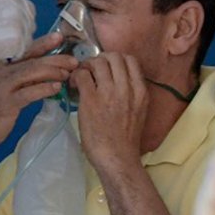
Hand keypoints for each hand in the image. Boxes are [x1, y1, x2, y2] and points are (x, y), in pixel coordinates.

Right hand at [0, 33, 77, 153]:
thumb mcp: (3, 87)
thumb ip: (20, 76)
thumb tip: (47, 67)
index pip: (24, 50)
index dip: (42, 43)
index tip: (59, 37)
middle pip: (31, 60)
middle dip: (55, 58)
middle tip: (73, 60)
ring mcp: (0, 86)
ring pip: (32, 72)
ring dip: (53, 72)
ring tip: (68, 74)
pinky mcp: (5, 102)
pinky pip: (29, 92)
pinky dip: (45, 89)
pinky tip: (56, 88)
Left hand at [73, 52, 148, 171]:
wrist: (117, 158)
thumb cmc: (126, 139)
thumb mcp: (138, 110)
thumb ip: (131, 92)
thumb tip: (114, 78)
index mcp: (141, 91)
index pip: (130, 60)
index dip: (115, 59)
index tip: (106, 68)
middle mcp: (127, 88)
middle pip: (113, 56)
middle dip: (100, 59)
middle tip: (91, 70)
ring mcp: (109, 93)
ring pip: (97, 62)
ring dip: (87, 66)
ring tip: (82, 77)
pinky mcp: (91, 100)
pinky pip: (81, 75)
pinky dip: (76, 76)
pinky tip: (74, 86)